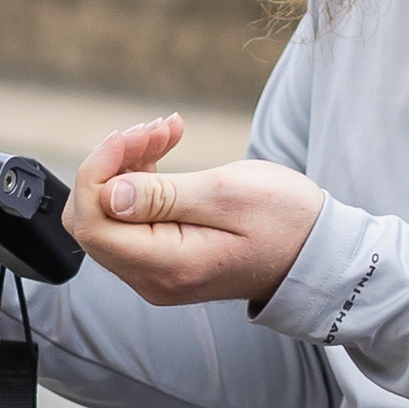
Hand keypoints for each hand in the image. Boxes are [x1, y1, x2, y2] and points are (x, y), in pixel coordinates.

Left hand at [65, 110, 328, 311]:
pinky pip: (131, 215)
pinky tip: (165, 147)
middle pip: (93, 217)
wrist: (316, 252)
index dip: (98, 171)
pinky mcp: (163, 255)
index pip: (92, 222)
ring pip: (110, 212)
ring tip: (167, 131)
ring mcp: (155, 269)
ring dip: (128, 164)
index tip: (131, 135)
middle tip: (154, 131)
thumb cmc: (286, 223)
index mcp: (166, 265)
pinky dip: (141, 178)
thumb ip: (165, 197)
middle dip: (112, 164)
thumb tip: (111, 194)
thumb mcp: (229, 196)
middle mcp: (151, 276)